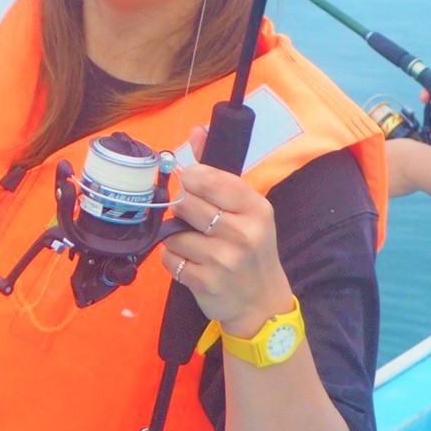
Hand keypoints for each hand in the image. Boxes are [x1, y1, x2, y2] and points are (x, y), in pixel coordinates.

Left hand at [160, 124, 293, 336]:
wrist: (262, 301)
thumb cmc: (251, 247)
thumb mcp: (246, 207)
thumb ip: (217, 170)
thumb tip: (197, 130)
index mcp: (255, 207)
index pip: (208, 179)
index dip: (191, 179)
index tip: (192, 185)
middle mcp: (242, 232)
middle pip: (185, 203)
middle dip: (182, 209)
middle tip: (194, 218)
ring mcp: (224, 260)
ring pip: (173, 234)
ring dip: (176, 238)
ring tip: (196, 245)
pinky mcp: (206, 282)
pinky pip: (169, 259)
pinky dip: (174, 260)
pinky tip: (192, 263)